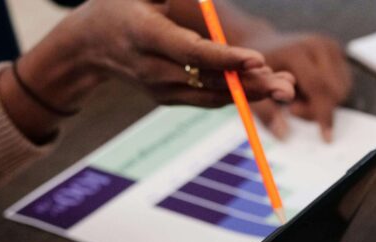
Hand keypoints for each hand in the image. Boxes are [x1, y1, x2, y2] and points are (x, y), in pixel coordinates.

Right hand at [26, 0, 295, 110]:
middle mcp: (152, 68)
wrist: (88, 45)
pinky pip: (207, 98)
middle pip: (208, 79)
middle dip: (249, 82)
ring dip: (251, 92)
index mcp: (144, 36)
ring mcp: (160, 88)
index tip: (257, 60)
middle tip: (285, 82)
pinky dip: (237, 94)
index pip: (191, 52)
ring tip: (286, 86)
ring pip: (212, 94)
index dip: (226, 59)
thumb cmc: (118, 4)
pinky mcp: (167, 98)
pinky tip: (265, 87)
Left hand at [244, 31, 352, 141]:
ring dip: (325, 103)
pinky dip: (330, 95)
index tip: (326, 136)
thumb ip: (267, 113)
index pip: (319, 87)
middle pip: (333, 90)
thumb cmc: (256, 70)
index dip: (323, 113)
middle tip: (293, 110)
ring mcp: (328, 45)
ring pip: (342, 88)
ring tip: (298, 98)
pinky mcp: (336, 49)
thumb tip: (283, 135)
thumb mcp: (255, 91)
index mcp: (296, 52)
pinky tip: (309, 90)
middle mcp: (316, 44)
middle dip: (320, 110)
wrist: (263, 43)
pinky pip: (343, 83)